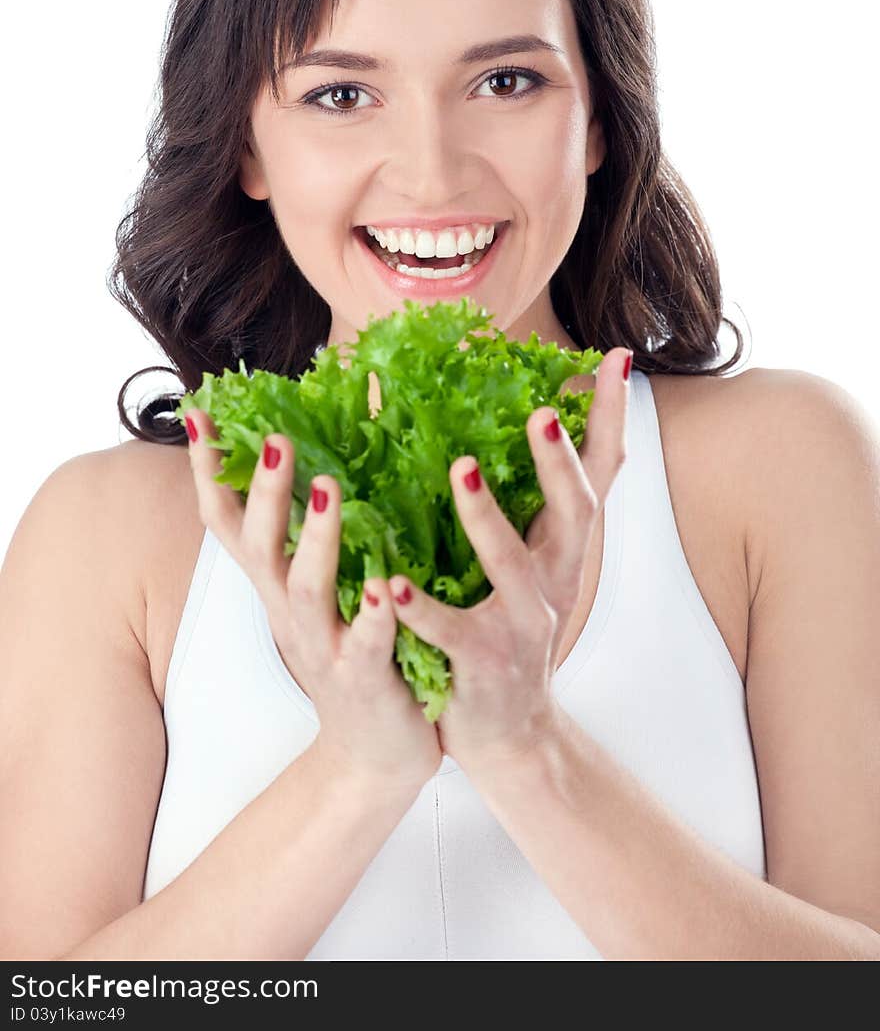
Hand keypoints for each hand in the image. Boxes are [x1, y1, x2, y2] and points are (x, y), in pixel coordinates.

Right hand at [184, 409, 441, 794]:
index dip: (211, 471)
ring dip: (317, 539)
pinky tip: (382, 587)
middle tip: (277, 441)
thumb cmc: (351, 648)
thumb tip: (313, 451)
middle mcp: (287, 612)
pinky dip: (372, 616)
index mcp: (275, 584)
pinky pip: (366, 646)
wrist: (374, 750)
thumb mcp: (318, 586)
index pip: (229, 521)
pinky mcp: (364, 679)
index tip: (199, 413)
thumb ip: (309, 528)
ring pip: (308, 591)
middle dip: (265, 494)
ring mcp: (323, 648)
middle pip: (261, 549)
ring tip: (330, 489)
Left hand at [387, 347, 631, 775]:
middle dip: (560, 463)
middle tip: (542, 413)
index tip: (618, 358)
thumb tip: (537, 422)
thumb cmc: (511, 627)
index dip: (612, 418)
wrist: (510, 733)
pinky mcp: (481, 663)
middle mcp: (557, 581)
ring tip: (460, 471)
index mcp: (565, 548)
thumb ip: (535, 504)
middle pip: (576, 514)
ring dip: (488, 518)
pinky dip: (419, 608)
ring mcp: (524, 625)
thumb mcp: (537, 562)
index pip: (601, 473)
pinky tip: (386, 583)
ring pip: (513, 567)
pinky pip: (449, 632)